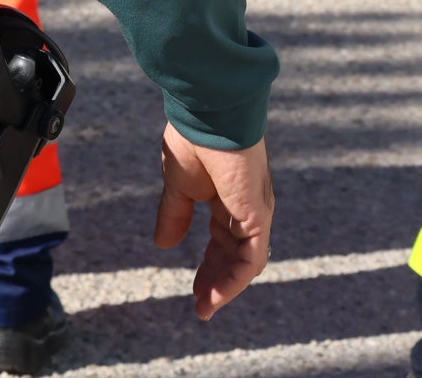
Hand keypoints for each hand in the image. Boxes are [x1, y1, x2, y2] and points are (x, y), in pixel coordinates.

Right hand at [155, 125, 272, 319]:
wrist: (208, 114)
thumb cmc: (193, 139)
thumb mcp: (178, 185)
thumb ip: (175, 215)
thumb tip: (164, 244)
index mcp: (228, 198)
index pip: (222, 242)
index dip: (209, 266)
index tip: (195, 289)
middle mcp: (246, 209)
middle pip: (234, 256)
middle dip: (216, 282)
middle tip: (200, 305)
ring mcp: (255, 213)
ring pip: (244, 263)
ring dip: (225, 288)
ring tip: (205, 308)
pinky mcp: (257, 216)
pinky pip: (250, 259)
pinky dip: (234, 281)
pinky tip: (215, 295)